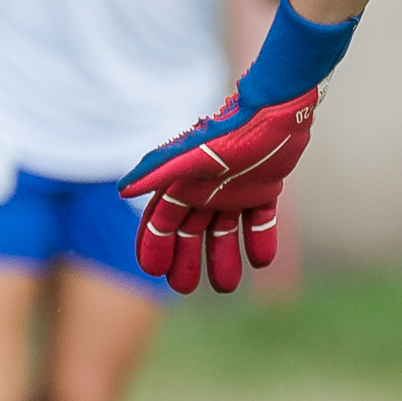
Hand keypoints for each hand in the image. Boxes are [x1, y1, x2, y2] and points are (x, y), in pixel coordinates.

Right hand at [118, 0, 357, 294]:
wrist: (278, 111)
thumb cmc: (232, 131)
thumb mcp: (193, 156)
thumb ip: (159, 172)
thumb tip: (122, 192)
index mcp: (184, 183)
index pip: (162, 222)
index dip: (155, 245)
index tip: (152, 271)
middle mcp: (207, 190)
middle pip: (191, 233)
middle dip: (187, 260)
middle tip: (185, 289)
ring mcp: (236, 191)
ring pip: (225, 232)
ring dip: (224, 257)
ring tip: (227, 287)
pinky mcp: (265, 189)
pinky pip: (258, 221)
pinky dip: (259, 240)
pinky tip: (261, 262)